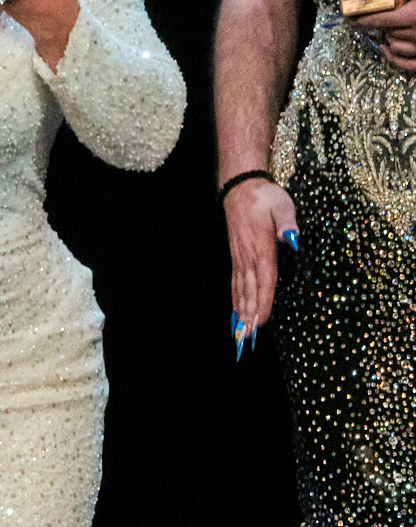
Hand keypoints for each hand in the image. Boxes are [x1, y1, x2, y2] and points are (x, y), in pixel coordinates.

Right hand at [224, 178, 297, 343]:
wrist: (240, 189)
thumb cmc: (265, 197)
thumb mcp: (282, 204)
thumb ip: (287, 222)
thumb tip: (291, 238)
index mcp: (262, 247)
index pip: (265, 279)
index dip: (264, 301)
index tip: (261, 320)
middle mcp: (249, 256)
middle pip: (250, 290)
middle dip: (250, 313)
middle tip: (247, 336)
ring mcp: (240, 257)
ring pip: (241, 288)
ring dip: (241, 310)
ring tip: (240, 330)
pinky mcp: (236, 256)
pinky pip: (235, 281)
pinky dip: (235, 297)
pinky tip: (235, 310)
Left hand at [348, 0, 415, 71]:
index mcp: (414, 14)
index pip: (377, 19)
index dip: (359, 18)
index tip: (349, 16)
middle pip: (385, 31)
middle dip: (377, 23)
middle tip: (372, 16)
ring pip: (394, 47)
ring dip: (388, 37)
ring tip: (391, 26)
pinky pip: (406, 64)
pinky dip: (394, 58)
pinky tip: (387, 49)